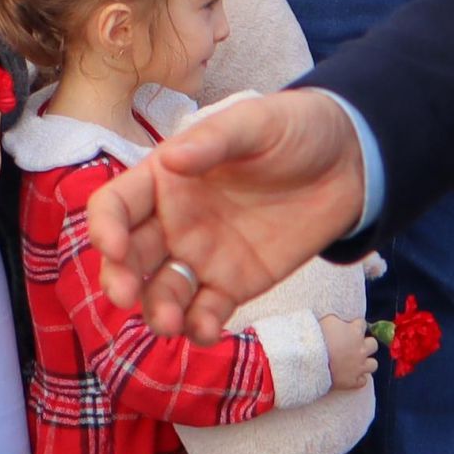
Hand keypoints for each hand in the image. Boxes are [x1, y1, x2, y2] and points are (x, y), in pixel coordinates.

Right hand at [85, 87, 365, 344]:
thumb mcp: (256, 122)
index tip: (114, 246)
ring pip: (163, 292)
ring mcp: (201, 257)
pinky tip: (204, 332)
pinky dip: (199, 328)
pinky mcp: (233, 284)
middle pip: (129, 257)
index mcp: (165, 179)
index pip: (116, 205)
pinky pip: (206, 312)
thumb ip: (215, 140)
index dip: (105, 226)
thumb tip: (172, 159)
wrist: (348, 164)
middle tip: (127, 296)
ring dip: (157, 311)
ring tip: (170, 324)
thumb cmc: (293, 130)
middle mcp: (172, 222)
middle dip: (120, 279)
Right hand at [321, 311, 377, 390]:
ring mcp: (359, 366)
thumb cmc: (317, 337)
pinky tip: (351, 376)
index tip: (350, 327)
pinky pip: (363, 381)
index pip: (362, 324)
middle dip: (366, 344)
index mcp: (355, 332)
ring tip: (357, 362)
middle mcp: (361, 349)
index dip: (356, 325)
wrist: (311, 360)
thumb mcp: (327, 319)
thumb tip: (340, 319)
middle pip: (373, 344)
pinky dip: (358, 379)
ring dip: (366, 362)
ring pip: (373, 364)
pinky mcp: (353, 381)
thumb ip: (338, 319)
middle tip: (355, 345)